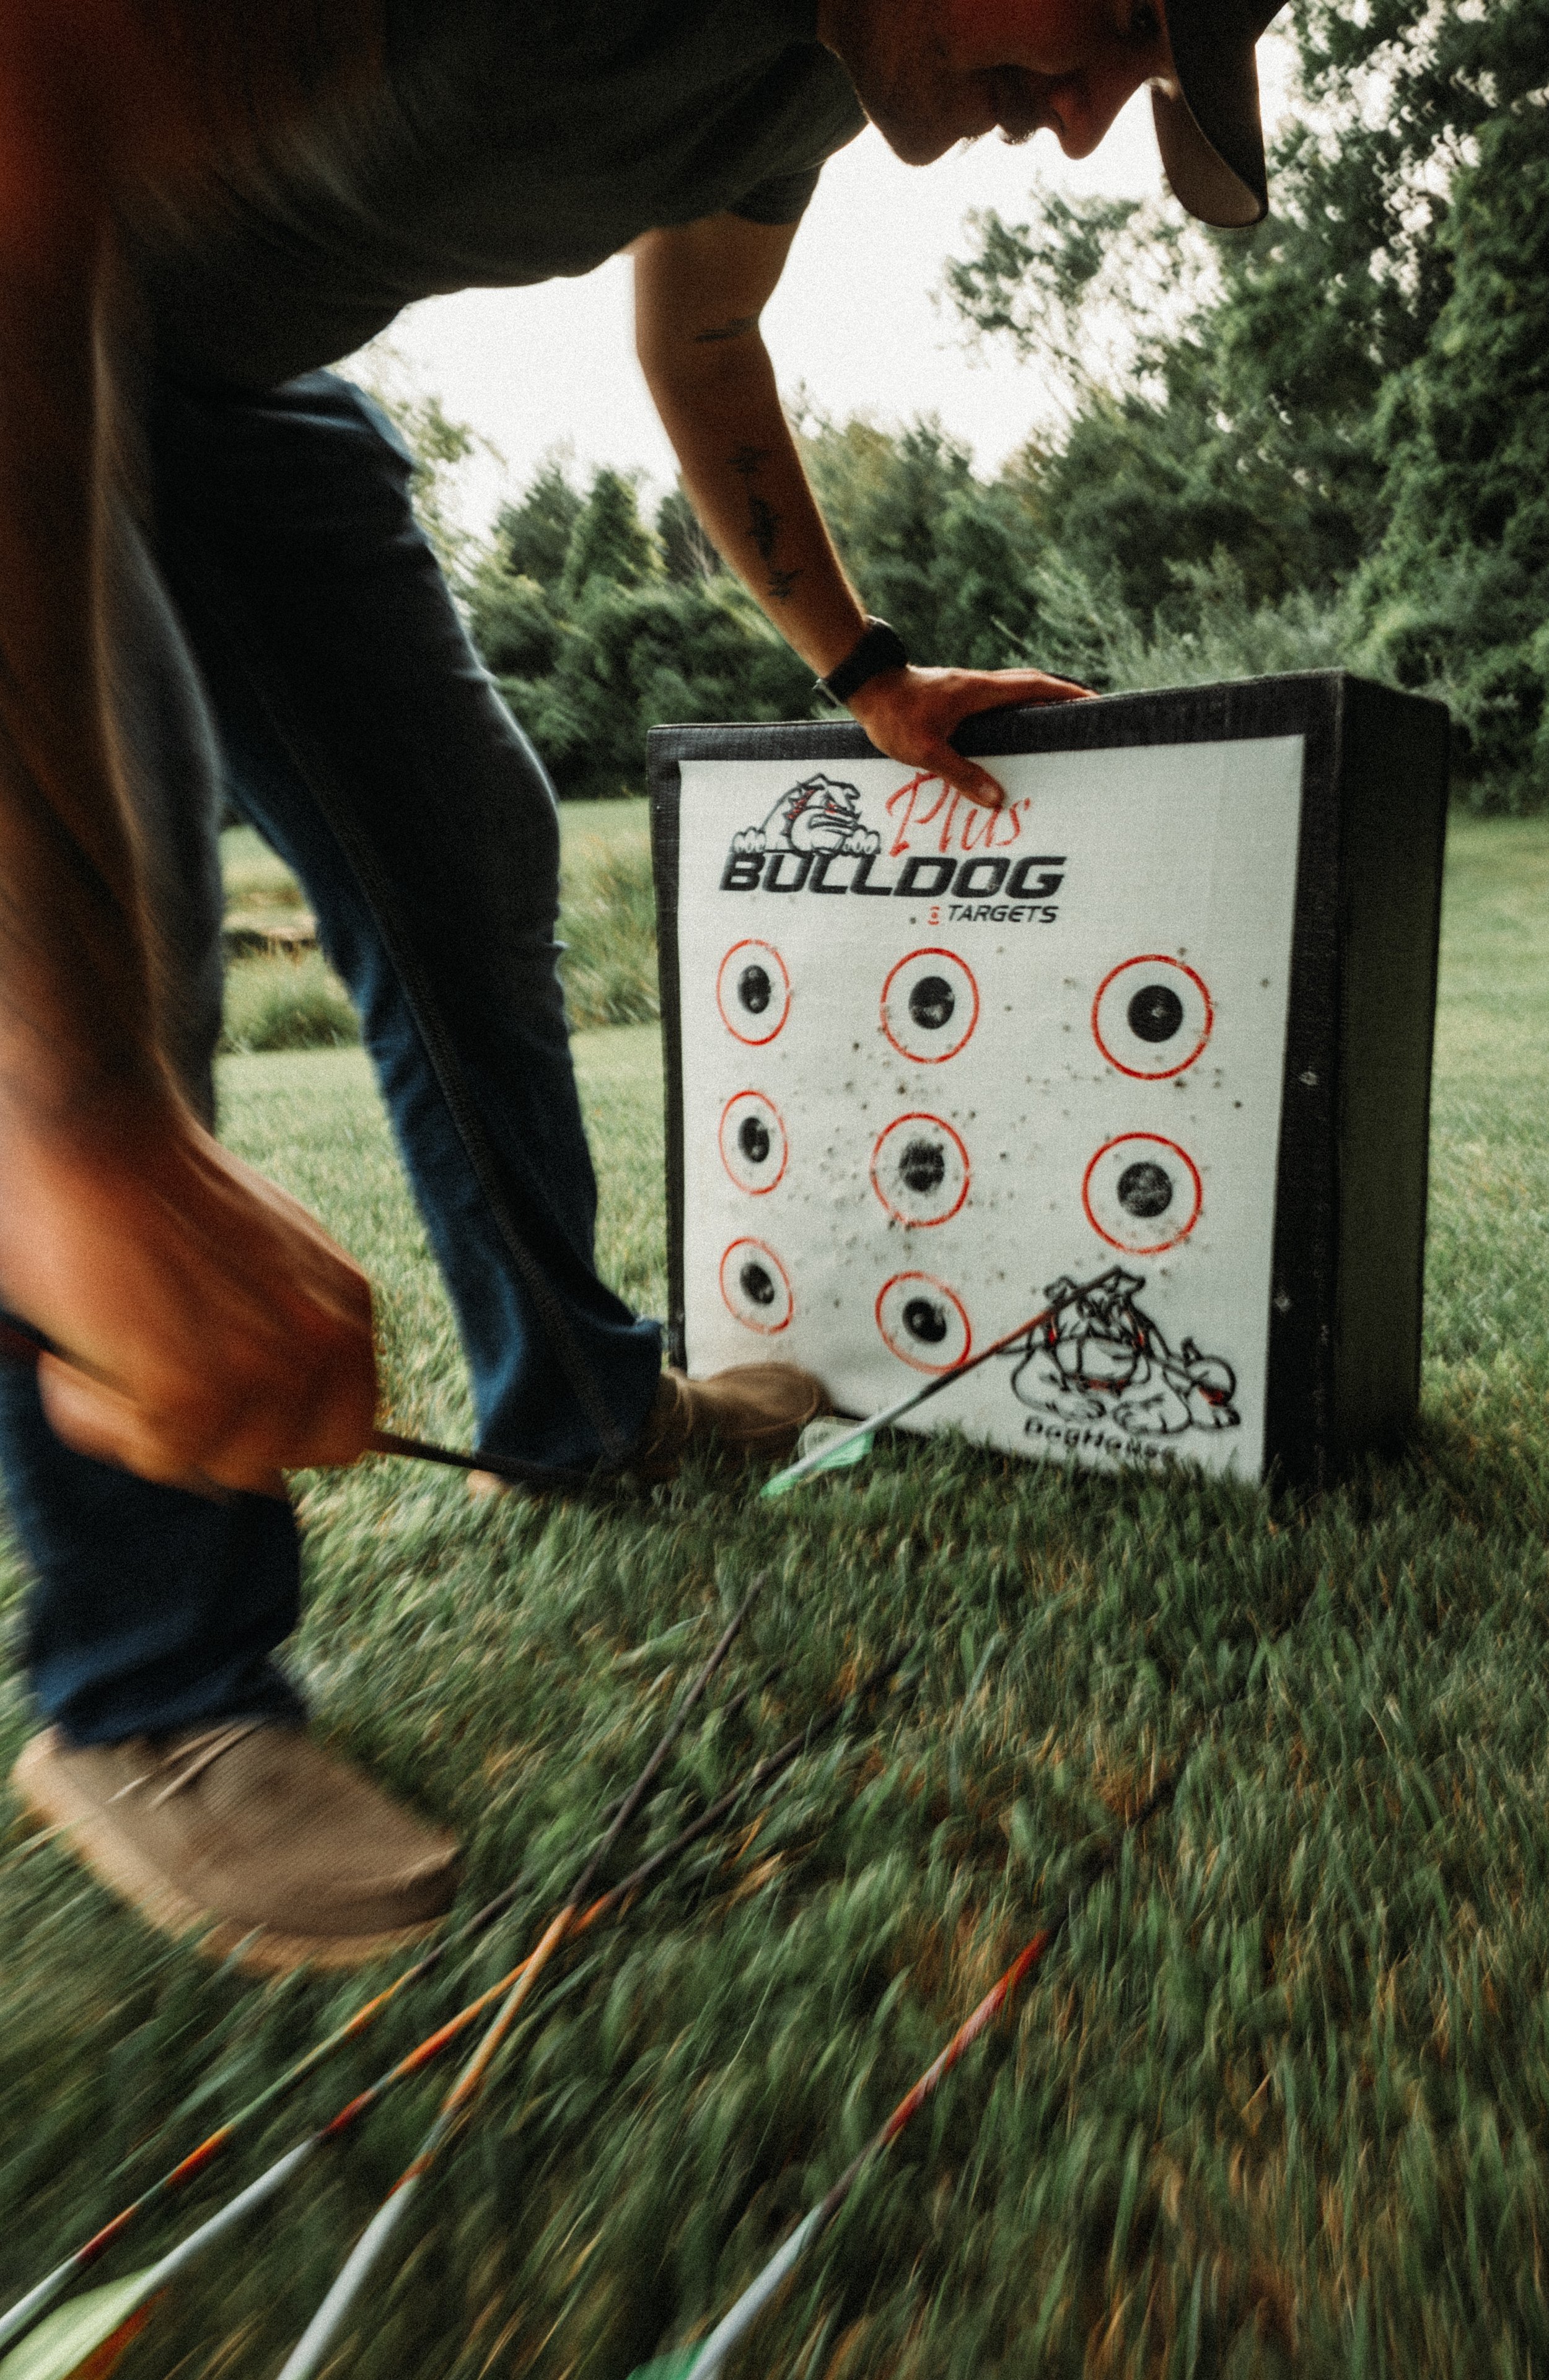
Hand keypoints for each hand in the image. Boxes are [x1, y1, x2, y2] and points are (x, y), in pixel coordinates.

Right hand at [0, 1087, 376, 1494]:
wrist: (98, 1127)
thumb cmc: (156, 1191)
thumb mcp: (261, 1262)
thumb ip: (280, 1339)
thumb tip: (265, 1457)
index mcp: (346, 1306)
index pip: (347, 1433)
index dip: (277, 1436)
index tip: (215, 1411)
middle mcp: (324, 1341)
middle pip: (278, 1461)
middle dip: (206, 1439)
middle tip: (141, 1386)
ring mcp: (265, 1370)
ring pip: (212, 1467)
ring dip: (139, 1427)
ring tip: (96, 1357)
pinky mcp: (193, 1390)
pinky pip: (152, 1455)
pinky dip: (94, 1418)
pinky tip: (68, 1363)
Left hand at [846, 663, 1092, 809]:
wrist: (867, 689)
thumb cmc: (894, 718)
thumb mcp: (927, 752)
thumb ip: (963, 775)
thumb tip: (998, 801)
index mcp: (981, 692)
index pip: (1036, 687)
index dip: (1067, 693)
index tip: (1095, 701)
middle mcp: (980, 685)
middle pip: (1033, 685)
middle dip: (1062, 697)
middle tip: (1088, 715)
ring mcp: (969, 689)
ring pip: (1016, 690)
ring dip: (1040, 702)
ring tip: (1060, 726)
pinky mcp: (958, 696)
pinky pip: (999, 699)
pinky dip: (1017, 709)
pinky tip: (1016, 731)